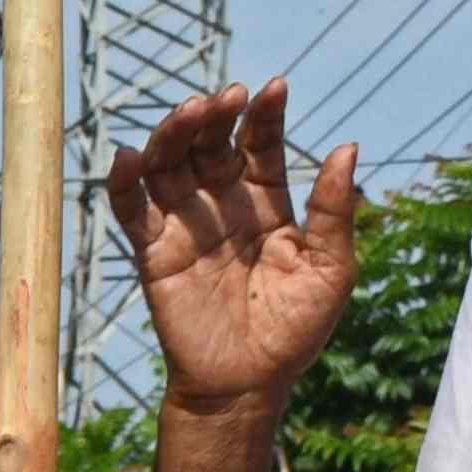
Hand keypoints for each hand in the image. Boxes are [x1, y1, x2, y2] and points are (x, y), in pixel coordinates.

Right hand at [106, 83, 361, 420]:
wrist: (247, 384)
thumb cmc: (296, 331)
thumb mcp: (333, 267)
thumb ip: (335, 210)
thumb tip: (347, 147)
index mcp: (266, 203)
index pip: (260, 146)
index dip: (264, 116)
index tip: (274, 88)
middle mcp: (221, 207)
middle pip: (210, 146)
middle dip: (215, 116)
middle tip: (225, 96)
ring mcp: (185, 228)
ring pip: (169, 166)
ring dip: (173, 134)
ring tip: (188, 112)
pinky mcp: (153, 255)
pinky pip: (132, 212)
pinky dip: (125, 183)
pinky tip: (129, 156)